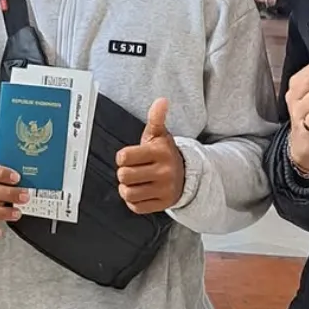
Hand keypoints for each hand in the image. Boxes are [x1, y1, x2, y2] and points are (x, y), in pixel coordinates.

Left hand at [115, 98, 184, 214]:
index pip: (125, 157)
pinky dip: (134, 201)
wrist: (186, 175)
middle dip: (123, 173)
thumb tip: (162, 101)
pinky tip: (140, 192)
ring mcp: (164, 190)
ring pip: (128, 193)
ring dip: (126, 188)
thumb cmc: (165, 153)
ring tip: (133, 182)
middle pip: (124, 176)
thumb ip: (156, 118)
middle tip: (131, 170)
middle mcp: (163, 171)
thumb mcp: (160, 134)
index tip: (128, 157)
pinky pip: (136, 207)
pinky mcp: (163, 204)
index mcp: (160, 152)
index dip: (122, 157)